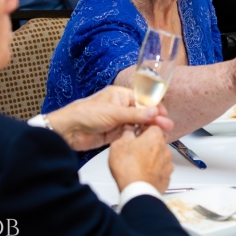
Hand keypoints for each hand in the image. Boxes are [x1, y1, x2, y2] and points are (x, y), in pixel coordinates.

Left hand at [46, 85, 172, 151]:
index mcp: (120, 95)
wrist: (68, 131)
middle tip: (167, 126)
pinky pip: (131, 134)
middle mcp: (120, 107)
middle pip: (142, 113)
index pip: (143, 100)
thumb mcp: (114, 112)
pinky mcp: (115, 134)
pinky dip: (139, 137)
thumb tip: (154, 112)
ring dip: (149, 129)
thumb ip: (135, 114)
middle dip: (155, 119)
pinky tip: (148, 140)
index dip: (154, 107)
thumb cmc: (85, 114)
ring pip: (138, 124)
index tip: (164, 115)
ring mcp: (118, 121)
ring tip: (161, 135)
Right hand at [109, 125, 172, 192]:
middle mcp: (165, 149)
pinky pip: (161, 170)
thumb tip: (128, 130)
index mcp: (154, 137)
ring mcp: (167, 164)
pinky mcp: (167, 177)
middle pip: (157, 142)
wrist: (136, 191)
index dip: (143, 130)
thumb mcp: (119, 145)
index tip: (137, 134)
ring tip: (138, 165)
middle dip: (148, 145)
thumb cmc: (128, 169)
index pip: (152, 126)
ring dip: (152, 158)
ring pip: (160, 156)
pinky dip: (155, 171)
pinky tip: (144, 174)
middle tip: (135, 151)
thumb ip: (126, 134)